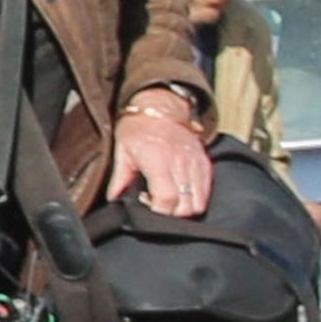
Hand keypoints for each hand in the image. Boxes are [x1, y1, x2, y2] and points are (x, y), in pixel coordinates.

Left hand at [111, 96, 213, 222]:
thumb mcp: (122, 150)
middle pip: (184, 205)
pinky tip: (180, 195)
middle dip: (170, 215)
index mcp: (158, 160)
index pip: (166, 198)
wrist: (161, 106)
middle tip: (156, 207)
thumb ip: (119, 178)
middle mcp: (180, 163)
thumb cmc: (138, 127)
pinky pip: (206, 191)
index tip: (148, 212)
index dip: (158, 213)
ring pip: (198, 202)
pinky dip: (196, 199)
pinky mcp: (204, 164)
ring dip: (183, 209)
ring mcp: (195, 164)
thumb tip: (114, 198)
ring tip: (167, 202)